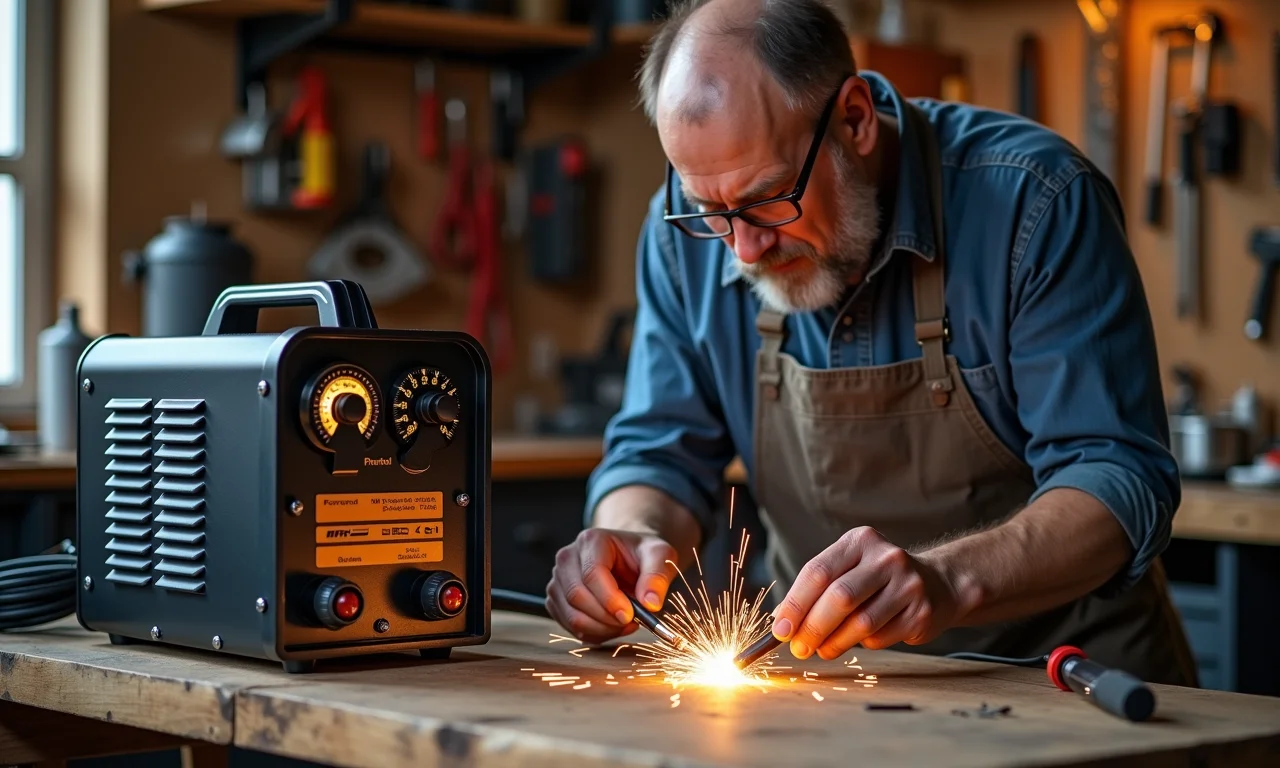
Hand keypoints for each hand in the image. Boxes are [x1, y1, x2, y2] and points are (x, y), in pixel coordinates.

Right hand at [546, 528, 678, 644]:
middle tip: (632, 621)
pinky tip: (612, 625)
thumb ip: (658, 576)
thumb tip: (650, 604)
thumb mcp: (660, 556)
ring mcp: (558, 579)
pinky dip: (594, 634)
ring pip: (572, 616)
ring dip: (602, 629)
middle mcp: (567, 558)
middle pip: (577, 596)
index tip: (630, 615)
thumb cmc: (642, 555)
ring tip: (625, 623)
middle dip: (607, 618)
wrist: (628, 558)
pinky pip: (570, 627)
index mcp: (591, 541)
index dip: (610, 600)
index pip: (592, 574)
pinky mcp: (556, 600)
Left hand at [771, 527, 964, 659]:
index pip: (818, 571)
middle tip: (798, 648)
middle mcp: (886, 558)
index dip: (795, 603)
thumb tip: (781, 624)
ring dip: (834, 643)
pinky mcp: (921, 612)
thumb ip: (816, 591)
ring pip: (860, 623)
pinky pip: (880, 637)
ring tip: (822, 650)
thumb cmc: (878, 580)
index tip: (780, 630)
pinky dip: (862, 645)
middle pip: (839, 597)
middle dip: (812, 627)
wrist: (938, 584)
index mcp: (860, 541)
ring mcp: (908, 584)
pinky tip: (859, 640)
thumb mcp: (849, 569)